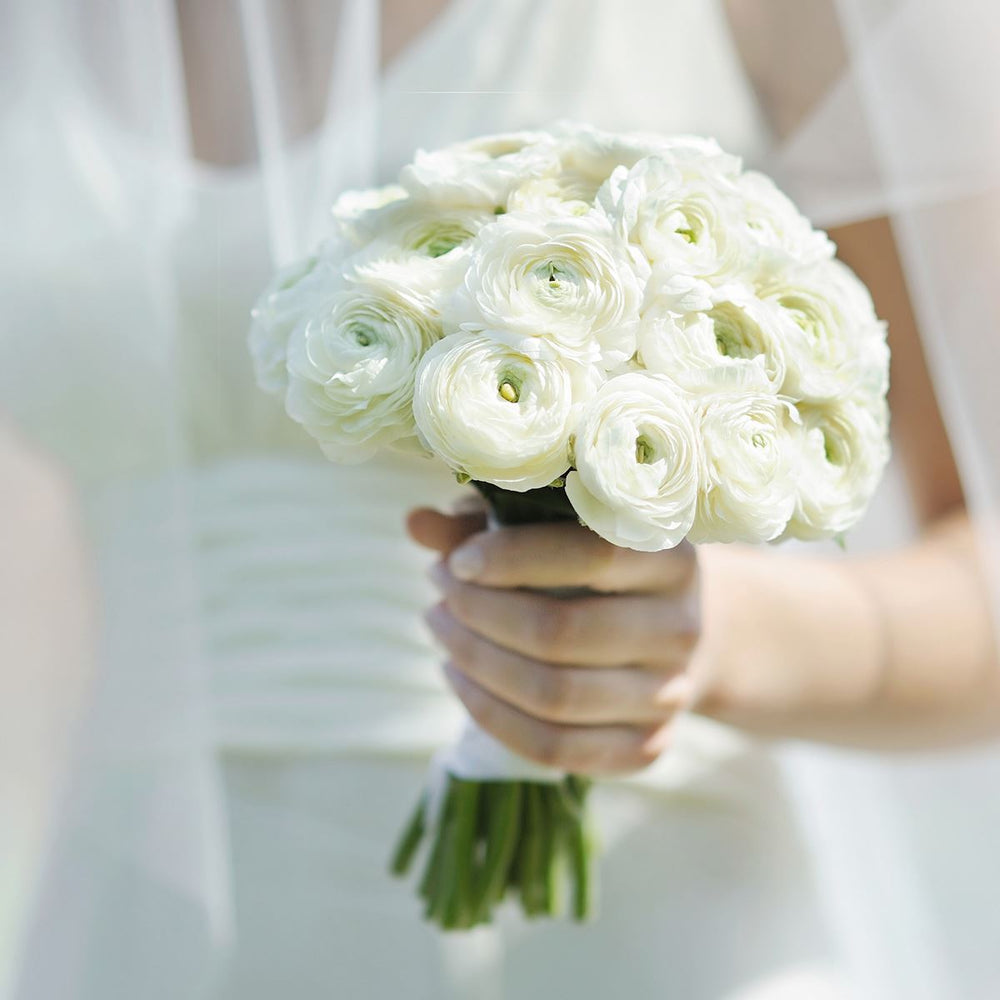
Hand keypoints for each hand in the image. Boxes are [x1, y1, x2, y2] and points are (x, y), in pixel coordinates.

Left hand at [407, 505, 701, 774]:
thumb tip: (415, 524)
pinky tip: (460, 678)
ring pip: (553, 696)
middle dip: (479, 613)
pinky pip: (554, 748)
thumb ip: (489, 521)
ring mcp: (669, 696)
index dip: (514, 557)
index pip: (592, 555)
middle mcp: (681, 628)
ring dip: (476, 663)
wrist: (681, 631)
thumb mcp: (556, 527)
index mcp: (671, 557)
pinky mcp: (647, 747)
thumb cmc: (598, 565)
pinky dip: (491, 716)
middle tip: (438, 591)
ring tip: (439, 627)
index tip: (457, 561)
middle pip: (562, 633)